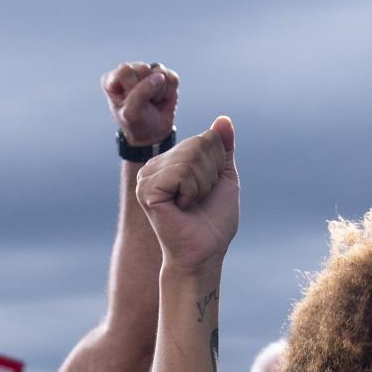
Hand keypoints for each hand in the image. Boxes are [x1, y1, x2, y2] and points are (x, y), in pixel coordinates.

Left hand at [103, 61, 179, 148]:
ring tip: (152, 101)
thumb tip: (160, 76)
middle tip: (143, 103)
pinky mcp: (164, 75)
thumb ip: (141, 92)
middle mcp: (129, 71)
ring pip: (159, 72)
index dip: (133, 87)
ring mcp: (147, 72)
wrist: (152, 133)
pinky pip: (172, 78)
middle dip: (146, 89)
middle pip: (143, 68)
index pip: (125, 70)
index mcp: (112, 79)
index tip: (130, 102)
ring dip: (158, 92)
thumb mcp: (131, 112)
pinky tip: (161, 99)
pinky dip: (169, 92)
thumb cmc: (136, 123)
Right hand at [136, 117, 237, 274]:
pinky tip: (182, 206)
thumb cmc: (213, 221)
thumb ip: (222, 148)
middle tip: (199, 199)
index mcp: (170, 161)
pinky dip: (192, 190)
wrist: (204, 253)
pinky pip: (181, 171)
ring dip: (202, 184)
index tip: (207, 190)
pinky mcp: (147, 189)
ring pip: (191, 156)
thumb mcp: (224, 177)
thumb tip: (223, 119)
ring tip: (191, 204)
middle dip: (210, 174)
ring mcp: (147, 177)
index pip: (206, 138)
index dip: (217, 165)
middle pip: (199, 144)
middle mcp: (154, 166)